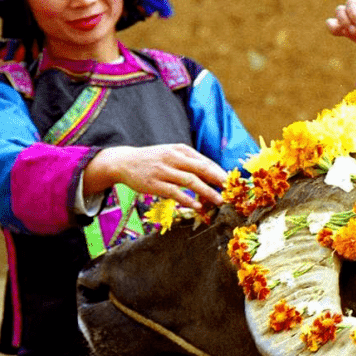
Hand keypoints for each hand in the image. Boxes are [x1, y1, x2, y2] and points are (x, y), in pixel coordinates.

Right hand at [84, 144, 227, 208]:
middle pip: (201, 169)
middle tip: (229, 190)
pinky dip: (187, 199)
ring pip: (190, 181)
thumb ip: (189, 161)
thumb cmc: (153, 159)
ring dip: (207, 192)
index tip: (230, 182)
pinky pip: (175, 193)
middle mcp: (173, 158)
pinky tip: (198, 206)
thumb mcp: (171, 153)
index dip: (219, 172)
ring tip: (218, 200)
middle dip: (217, 180)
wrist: (124, 162)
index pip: (204, 161)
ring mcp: (164, 171)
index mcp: (180, 150)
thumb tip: (213, 173)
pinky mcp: (155, 184)